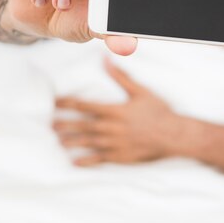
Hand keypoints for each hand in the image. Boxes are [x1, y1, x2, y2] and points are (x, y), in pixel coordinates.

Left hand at [53, 59, 195, 165]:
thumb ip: (122, 78)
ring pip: (88, 142)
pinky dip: (86, 160)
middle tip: (49, 124)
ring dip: (72, 142)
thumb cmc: (159, 112)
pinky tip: (74, 162)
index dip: (68, 104)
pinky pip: (99, 159)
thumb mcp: (141, 92)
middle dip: (65, 124)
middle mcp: (112, 128)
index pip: (86, 106)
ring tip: (58, 141)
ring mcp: (115, 143)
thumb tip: (107, 61)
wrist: (174, 135)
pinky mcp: (121, 156)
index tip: (55, 103)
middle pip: (82, 125)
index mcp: (116, 111)